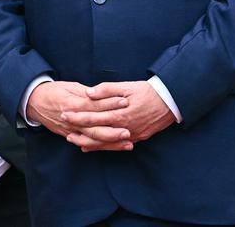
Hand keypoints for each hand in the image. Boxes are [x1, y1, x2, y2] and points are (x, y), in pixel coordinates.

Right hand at [26, 81, 132, 151]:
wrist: (34, 102)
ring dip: (110, 143)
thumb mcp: (71, 86)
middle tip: (128, 131)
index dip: (110, 104)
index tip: (125, 102)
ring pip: (92, 139)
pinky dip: (99, 146)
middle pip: (94, 127)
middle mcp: (71, 119)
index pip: (94, 105)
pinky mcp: (69, 135)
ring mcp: (70, 129)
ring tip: (127, 143)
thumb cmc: (54, 91)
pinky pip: (85, 143)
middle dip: (112, 131)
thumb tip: (104, 93)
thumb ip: (87, 92)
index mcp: (72, 103)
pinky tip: (112, 148)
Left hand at [60, 81, 175, 151]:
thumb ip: (106, 90)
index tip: (65, 114)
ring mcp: (130, 135)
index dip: (77, 116)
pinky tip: (90, 147)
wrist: (170, 102)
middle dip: (78, 129)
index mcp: (119, 114)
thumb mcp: (127, 86)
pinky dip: (102, 147)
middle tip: (63, 127)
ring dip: (87, 142)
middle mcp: (123, 128)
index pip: (93, 117)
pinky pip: (115, 145)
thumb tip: (88, 92)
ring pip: (104, 142)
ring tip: (73, 140)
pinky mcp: (136, 138)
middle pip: (95, 132)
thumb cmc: (148, 92)